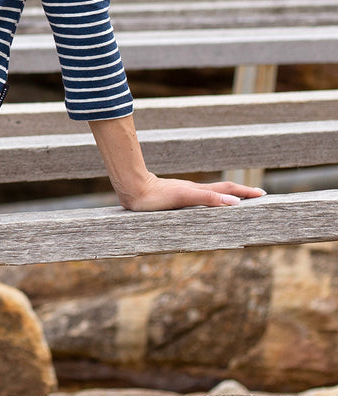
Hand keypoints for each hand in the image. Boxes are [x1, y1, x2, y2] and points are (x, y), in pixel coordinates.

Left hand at [114, 172, 265, 211]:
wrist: (133, 189)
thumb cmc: (156, 196)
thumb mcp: (184, 198)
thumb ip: (208, 199)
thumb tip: (234, 203)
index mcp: (199, 190)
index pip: (227, 190)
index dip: (244, 192)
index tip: (262, 194)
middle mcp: (194, 190)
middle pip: (222, 190)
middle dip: (240, 193)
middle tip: (257, 197)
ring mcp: (185, 193)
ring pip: (210, 194)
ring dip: (226, 197)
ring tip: (238, 202)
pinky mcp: (175, 198)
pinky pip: (198, 199)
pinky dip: (210, 201)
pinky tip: (206, 205)